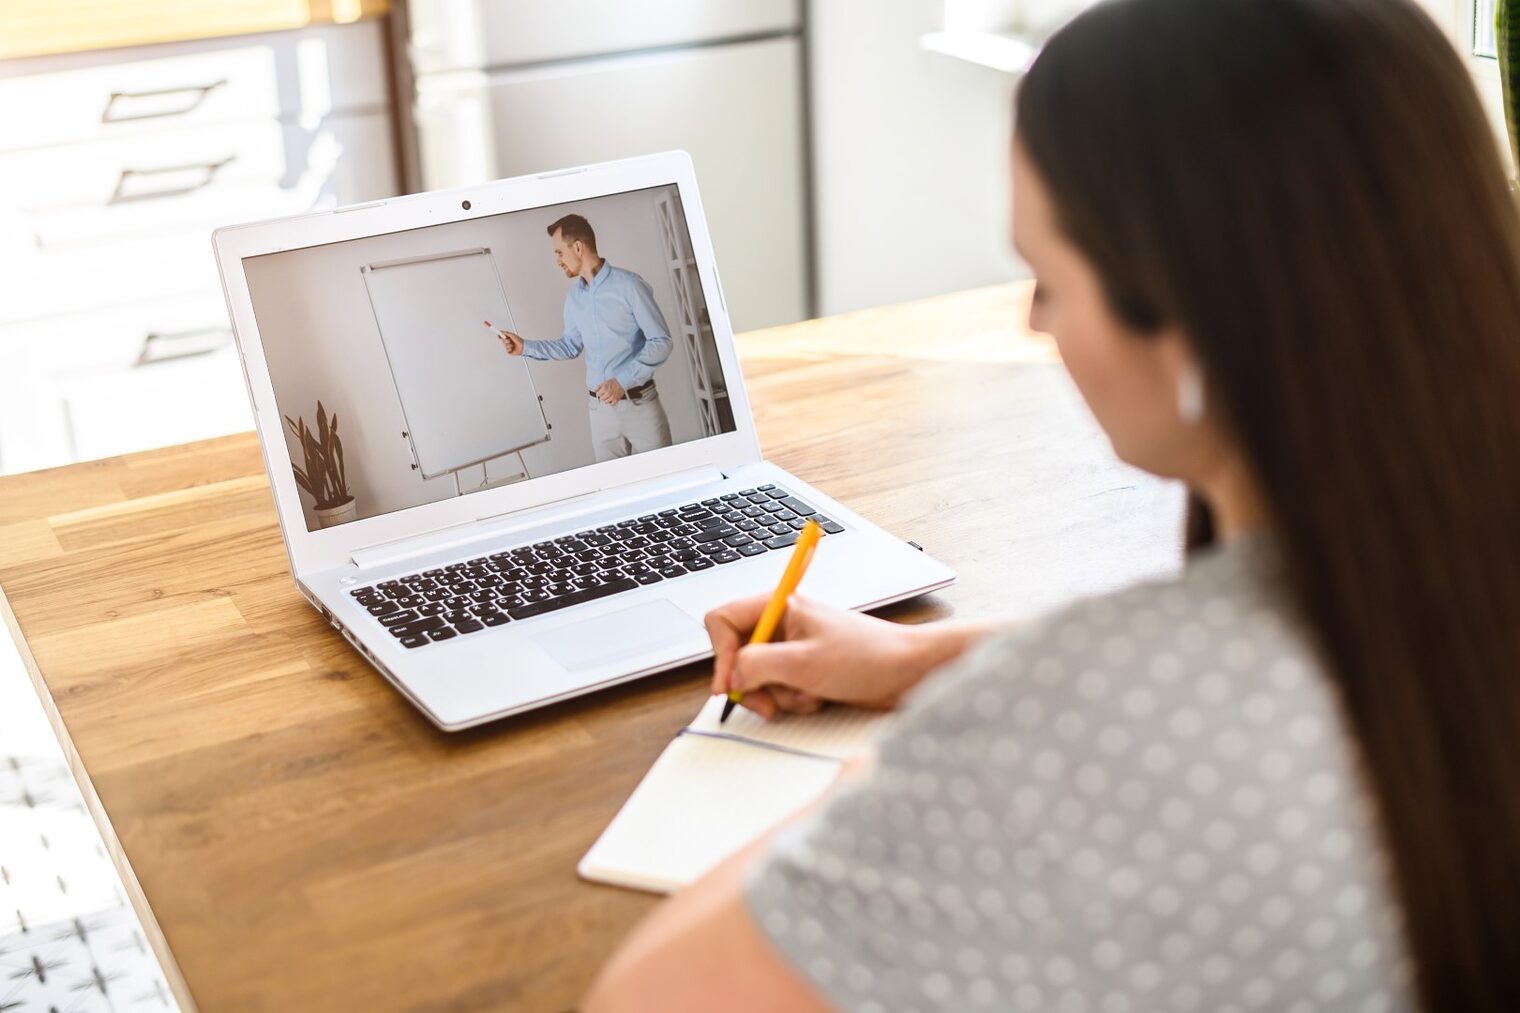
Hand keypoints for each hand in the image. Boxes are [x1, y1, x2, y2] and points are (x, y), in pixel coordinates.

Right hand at [496, 329, 523, 354]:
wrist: (523, 347)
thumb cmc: (519, 340)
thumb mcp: (512, 335)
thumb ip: (506, 333)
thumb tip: (501, 331)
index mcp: (508, 338)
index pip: (502, 336)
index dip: (499, 336)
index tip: (498, 334)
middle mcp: (508, 342)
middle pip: (502, 341)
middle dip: (505, 340)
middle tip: (509, 340)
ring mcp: (508, 347)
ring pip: (504, 345)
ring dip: (509, 345)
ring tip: (513, 345)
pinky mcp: (509, 351)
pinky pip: (506, 350)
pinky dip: (510, 348)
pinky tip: (513, 348)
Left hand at [595, 378, 625, 404]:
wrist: (622, 382)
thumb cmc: (614, 382)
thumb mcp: (605, 382)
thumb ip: (599, 386)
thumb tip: (594, 390)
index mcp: (604, 388)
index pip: (598, 394)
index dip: (599, 393)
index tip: (601, 392)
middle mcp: (608, 393)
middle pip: (601, 398)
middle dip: (602, 396)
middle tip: (605, 394)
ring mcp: (612, 397)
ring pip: (606, 402)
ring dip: (606, 399)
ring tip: (608, 396)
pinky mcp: (616, 399)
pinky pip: (611, 404)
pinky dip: (611, 402)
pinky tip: (611, 399)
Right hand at [704, 594, 934, 718]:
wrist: (910, 672)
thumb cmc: (868, 656)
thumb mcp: (804, 662)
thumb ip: (758, 665)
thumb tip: (732, 677)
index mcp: (780, 606)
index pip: (723, 621)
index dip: (722, 654)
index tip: (732, 683)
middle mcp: (783, 625)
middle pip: (738, 655)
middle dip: (751, 684)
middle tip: (767, 704)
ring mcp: (794, 648)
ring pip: (758, 678)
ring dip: (778, 695)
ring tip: (808, 695)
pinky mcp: (806, 670)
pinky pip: (780, 690)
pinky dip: (793, 701)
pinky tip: (818, 698)